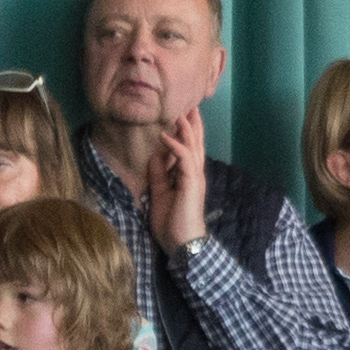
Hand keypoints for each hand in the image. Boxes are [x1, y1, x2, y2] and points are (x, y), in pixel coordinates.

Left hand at [146, 104, 210, 255]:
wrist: (182, 243)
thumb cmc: (172, 223)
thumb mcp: (159, 194)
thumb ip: (158, 175)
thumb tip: (154, 157)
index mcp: (188, 177)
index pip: (189, 150)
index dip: (186, 133)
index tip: (181, 117)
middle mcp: (195, 174)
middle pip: (195, 144)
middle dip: (192, 125)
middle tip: (190, 106)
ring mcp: (195, 177)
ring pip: (192, 147)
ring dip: (186, 129)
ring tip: (181, 113)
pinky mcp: (192, 183)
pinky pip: (184, 159)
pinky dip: (175, 146)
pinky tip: (165, 136)